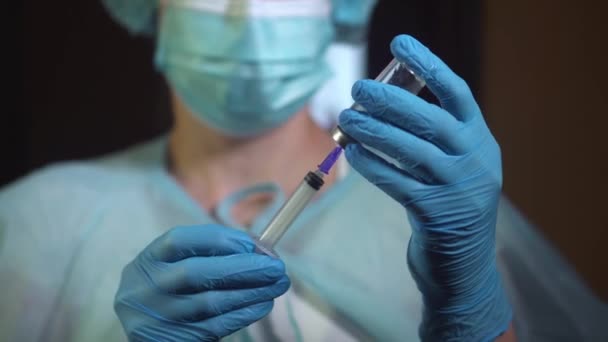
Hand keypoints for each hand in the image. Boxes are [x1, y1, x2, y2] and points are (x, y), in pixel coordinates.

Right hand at [114, 224, 289, 340]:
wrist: (143, 326)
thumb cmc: (171, 286)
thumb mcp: (177, 263)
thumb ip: (211, 252)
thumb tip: (260, 248)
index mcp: (150, 259)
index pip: (180, 240)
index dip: (220, 239)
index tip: (253, 244)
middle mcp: (149, 286)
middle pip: (197, 273)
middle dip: (244, 268)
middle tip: (277, 268)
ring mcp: (159, 315)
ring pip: (211, 302)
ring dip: (252, 292)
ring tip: (278, 285)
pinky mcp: (173, 339)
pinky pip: (215, 326)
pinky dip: (244, 314)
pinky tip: (263, 304)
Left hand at [339, 35, 511, 340]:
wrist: (463, 268)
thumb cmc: (448, 209)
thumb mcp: (452, 169)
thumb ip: (430, 139)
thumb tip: (379, 106)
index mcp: (480, 141)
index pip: (457, 93)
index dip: (428, 66)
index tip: (400, 44)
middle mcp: (476, 160)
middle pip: (430, 118)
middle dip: (389, 100)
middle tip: (356, 88)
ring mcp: (459, 189)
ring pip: (410, 149)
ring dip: (373, 131)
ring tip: (345, 119)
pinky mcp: (437, 215)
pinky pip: (397, 182)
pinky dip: (372, 165)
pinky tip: (352, 153)